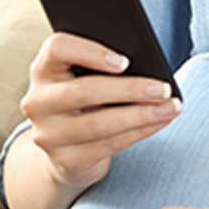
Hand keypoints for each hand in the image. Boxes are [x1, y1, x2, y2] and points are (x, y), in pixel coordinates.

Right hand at [19, 32, 180, 184]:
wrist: (66, 150)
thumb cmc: (85, 102)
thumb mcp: (83, 78)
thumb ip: (102, 68)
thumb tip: (147, 67)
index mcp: (42, 70)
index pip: (57, 48)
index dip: (90, 52)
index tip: (124, 61)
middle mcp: (38, 102)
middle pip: (83, 91)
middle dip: (129, 89)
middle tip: (163, 88)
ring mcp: (49, 134)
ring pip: (99, 124)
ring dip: (141, 115)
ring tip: (171, 107)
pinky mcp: (66, 159)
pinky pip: (109, 145)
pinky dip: (140, 132)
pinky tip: (160, 122)